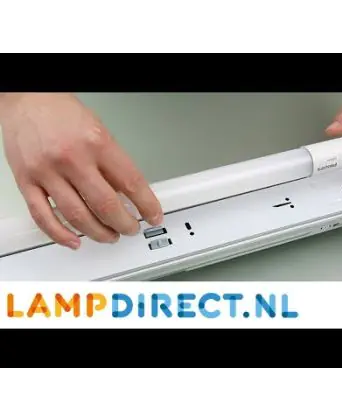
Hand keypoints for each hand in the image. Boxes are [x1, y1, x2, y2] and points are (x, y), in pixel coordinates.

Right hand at [0, 93, 162, 248]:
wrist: (26, 98)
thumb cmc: (63, 112)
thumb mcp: (100, 131)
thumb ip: (112, 164)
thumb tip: (128, 194)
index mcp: (97, 143)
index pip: (131, 183)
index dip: (147, 205)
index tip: (153, 216)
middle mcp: (72, 158)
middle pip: (106, 206)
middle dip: (124, 224)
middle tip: (131, 229)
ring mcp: (47, 172)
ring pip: (77, 216)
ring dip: (99, 233)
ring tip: (110, 235)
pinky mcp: (26, 181)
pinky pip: (43, 217)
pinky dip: (61, 235)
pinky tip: (75, 240)